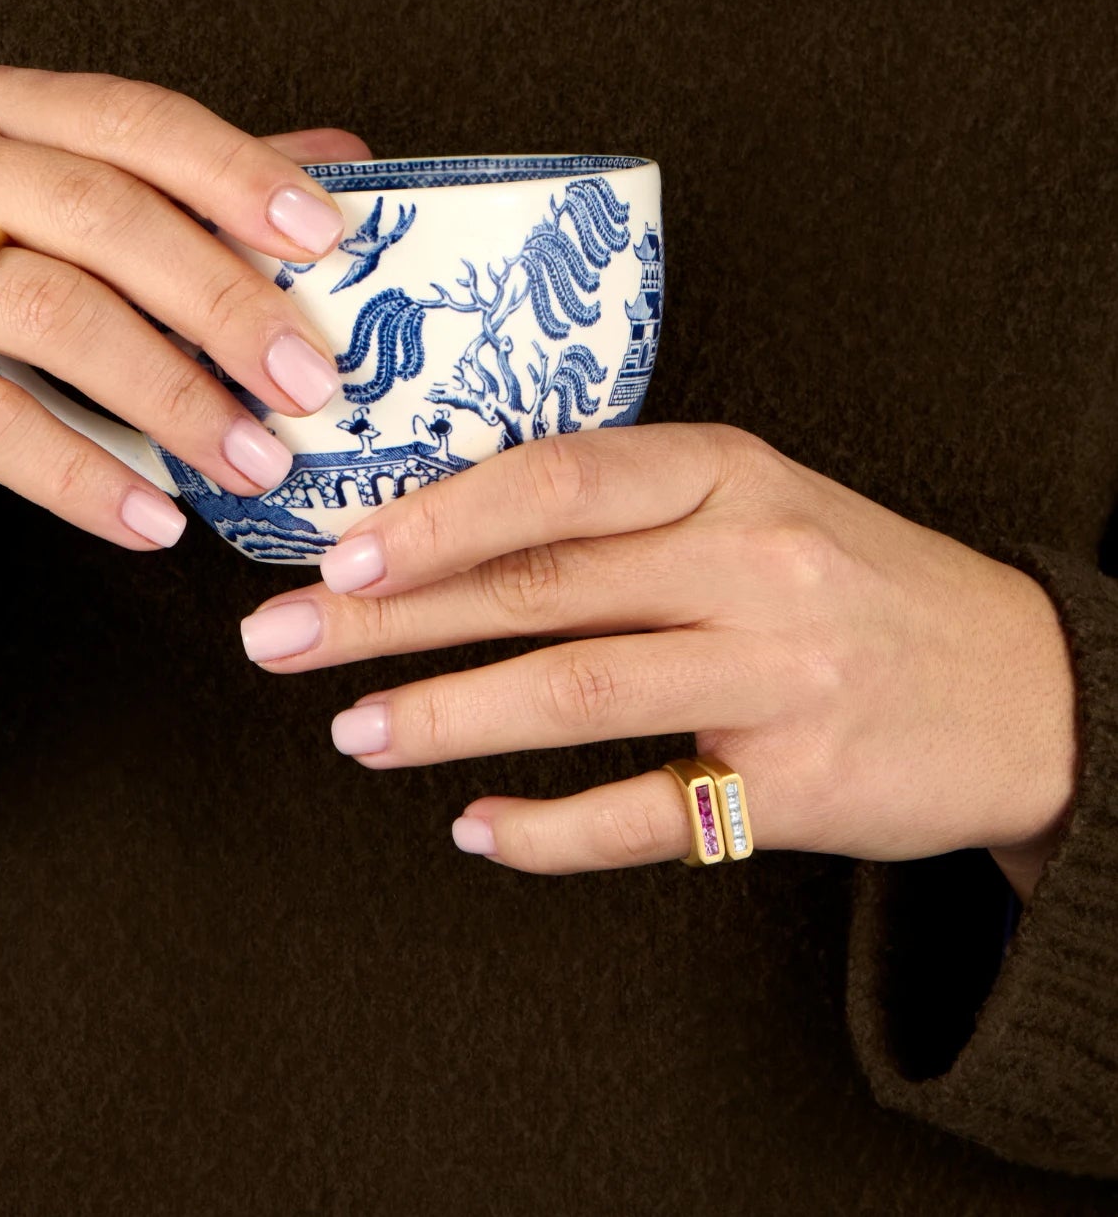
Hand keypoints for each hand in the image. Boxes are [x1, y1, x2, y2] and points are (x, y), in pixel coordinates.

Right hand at [0, 65, 369, 567]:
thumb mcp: (42, 228)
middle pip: (102, 215)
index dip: (237, 175)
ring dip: (170, 398)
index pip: (134, 121)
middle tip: (310, 383)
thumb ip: (176, 196)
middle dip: (224, 303)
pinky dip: (82, 475)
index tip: (330, 242)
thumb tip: (337, 167)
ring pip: (49, 312)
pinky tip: (153, 521)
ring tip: (250, 464)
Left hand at [238, 424, 1078, 902]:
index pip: (557, 480)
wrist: (1023, 681)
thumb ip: (620, 506)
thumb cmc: (846, 575)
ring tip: (353, 730)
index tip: (336, 554)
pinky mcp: (798, 787)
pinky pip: (646, 816)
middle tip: (278, 640)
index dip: (437, 519)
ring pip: (576, 694)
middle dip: (390, 618)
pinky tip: (475, 828)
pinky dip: (548, 830)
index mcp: (728, 471)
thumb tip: (436, 529)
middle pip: (540, 586)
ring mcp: (779, 677)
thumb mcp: (750, 502)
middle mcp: (755, 563)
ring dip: (445, 717)